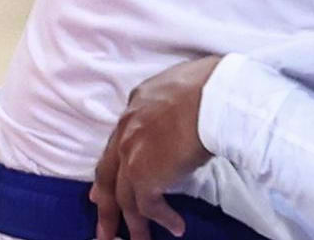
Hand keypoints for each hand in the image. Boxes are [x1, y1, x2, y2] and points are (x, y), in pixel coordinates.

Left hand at [90, 56, 222, 239]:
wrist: (211, 98)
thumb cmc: (209, 87)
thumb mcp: (180, 88)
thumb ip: (172, 106)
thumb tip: (185, 117)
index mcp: (135, 107)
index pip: (117, 143)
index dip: (112, 167)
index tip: (102, 189)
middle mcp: (126, 131)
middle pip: (107, 175)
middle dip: (105, 203)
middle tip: (103, 225)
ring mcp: (131, 154)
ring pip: (123, 198)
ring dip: (132, 224)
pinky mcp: (144, 176)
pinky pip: (147, 207)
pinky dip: (162, 219)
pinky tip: (176, 227)